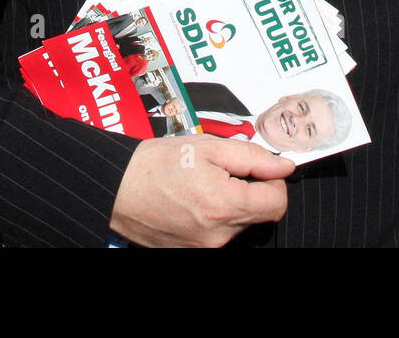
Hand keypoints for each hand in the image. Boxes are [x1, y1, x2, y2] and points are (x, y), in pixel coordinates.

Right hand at [110, 135, 294, 246]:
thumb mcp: (209, 147)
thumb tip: (282, 166)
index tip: (259, 170)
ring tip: (202, 184)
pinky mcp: (192, 251)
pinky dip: (212, 216)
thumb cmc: (156, 165)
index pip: (277, 203)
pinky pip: (217, 233)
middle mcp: (218, 235)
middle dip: (249, 190)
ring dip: (230, 203)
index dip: (273, 182)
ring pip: (238, 224)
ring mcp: (204, 247)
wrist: (117, 188)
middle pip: (258, 214)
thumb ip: (252, 157)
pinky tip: (192, 200)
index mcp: (226, 206)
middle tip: (223, 171)